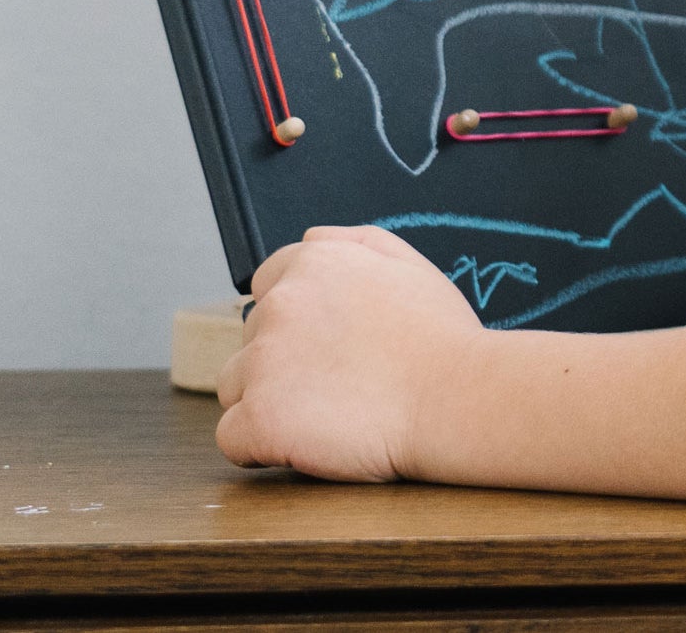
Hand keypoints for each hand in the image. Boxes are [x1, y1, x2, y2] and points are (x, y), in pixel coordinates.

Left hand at [215, 224, 480, 480]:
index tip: (324, 345)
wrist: (454, 396)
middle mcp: (279, 304)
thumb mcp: (406, 261)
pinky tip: (301, 443)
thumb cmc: (439, 336)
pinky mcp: (260, 417)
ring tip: (322, 414)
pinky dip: (258, 445)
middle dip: (283, 360)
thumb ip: (349, 242)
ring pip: (235, 386)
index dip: (295, 321)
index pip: (265, 287)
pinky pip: (231, 437)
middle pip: (252, 338)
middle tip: (337, 381)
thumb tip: (308, 241)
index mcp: (312, 262)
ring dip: (267, 400)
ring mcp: (265, 361)